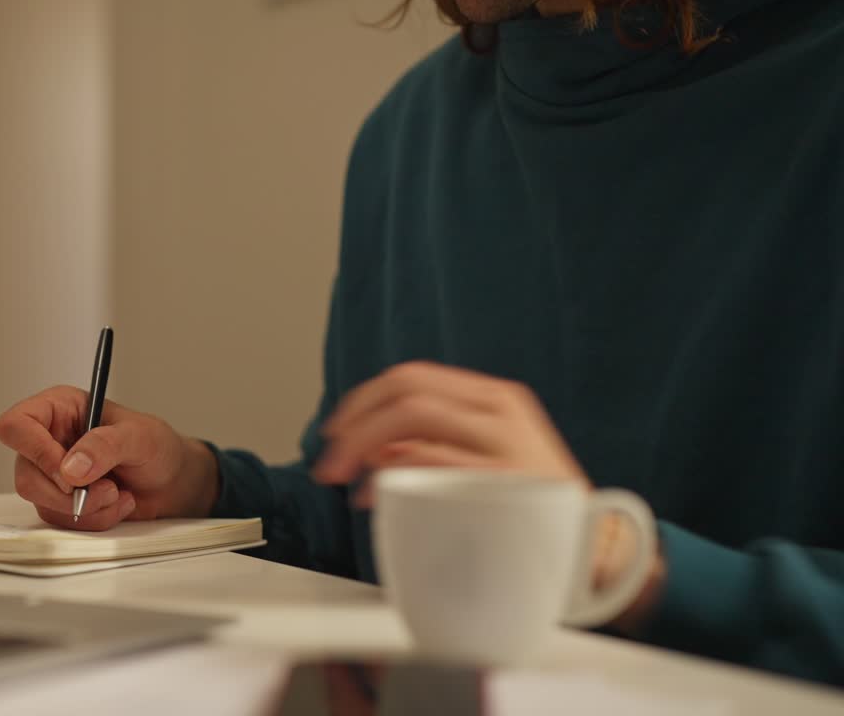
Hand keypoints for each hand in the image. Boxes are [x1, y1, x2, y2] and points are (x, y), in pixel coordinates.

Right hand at [0, 386, 218, 530]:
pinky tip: (117, 503)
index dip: (35, 451)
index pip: (17, 425)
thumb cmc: (157, 447)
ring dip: (87, 507)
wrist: (172, 481)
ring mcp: (53, 474)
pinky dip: (94, 519)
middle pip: (25, 474)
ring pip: (42, 502)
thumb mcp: (140, 436)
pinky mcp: (62, 501)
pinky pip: (62, 520)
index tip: (69, 473)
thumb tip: (71, 468)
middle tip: (106, 489)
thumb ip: (106, 445)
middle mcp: (49, 440)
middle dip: (67, 492)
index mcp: (60, 409)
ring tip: (118, 493)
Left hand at [314, 361, 587, 499]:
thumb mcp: (485, 459)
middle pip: (407, 391)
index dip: (363, 400)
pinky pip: (437, 462)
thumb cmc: (531, 508)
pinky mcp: (506, 480)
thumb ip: (434, 446)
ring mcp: (506, 442)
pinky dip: (396, 474)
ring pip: (415, 415)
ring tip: (344, 477)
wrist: (596, 549)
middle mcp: (501, 411)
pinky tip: (377, 494)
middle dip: (355, 422)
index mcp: (495, 399)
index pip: (413, 377)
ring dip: (365, 443)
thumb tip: (371, 448)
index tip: (336, 430)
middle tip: (330, 460)